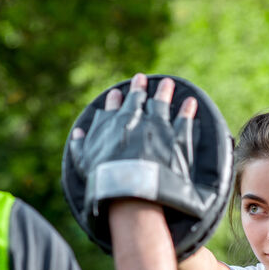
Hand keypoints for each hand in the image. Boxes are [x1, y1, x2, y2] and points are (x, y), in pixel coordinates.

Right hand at [68, 73, 199, 218]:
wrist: (132, 190)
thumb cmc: (105, 179)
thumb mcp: (85, 163)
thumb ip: (79, 145)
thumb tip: (77, 132)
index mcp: (114, 123)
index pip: (115, 106)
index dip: (116, 99)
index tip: (118, 92)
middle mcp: (136, 120)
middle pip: (138, 100)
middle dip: (138, 89)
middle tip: (140, 79)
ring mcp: (158, 127)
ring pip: (161, 104)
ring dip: (164, 92)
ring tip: (167, 83)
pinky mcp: (177, 139)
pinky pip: (184, 121)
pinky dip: (188, 111)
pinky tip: (191, 103)